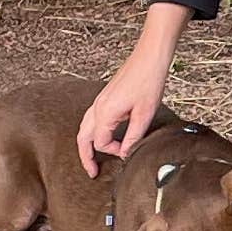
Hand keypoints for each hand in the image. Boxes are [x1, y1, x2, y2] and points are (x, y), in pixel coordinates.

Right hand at [78, 46, 170, 173]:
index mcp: (104, 113)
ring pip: (85, 128)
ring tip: (92, 158)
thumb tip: (125, 154)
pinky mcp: (105, 97)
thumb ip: (133, 137)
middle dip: (86, 156)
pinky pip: (91, 119)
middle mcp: (97, 107)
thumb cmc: (148, 82)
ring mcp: (99, 101)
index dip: (113, 151)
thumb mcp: (144, 114)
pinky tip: (102, 136)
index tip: (127, 151)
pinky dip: (92, 132)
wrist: (149, 58)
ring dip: (87, 144)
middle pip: (82, 138)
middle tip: (92, 172)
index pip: (100, 143)